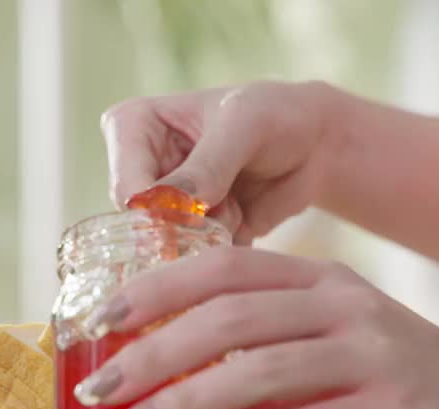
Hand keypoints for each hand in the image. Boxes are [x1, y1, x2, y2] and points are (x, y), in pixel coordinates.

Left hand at [73, 247, 438, 408]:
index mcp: (325, 279)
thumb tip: (179, 372)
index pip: (227, 266)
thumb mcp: (343, 335)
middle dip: (152, 351)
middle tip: (96, 387)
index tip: (99, 319)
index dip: (156, 288)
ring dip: (183, 401)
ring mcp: (373, 356)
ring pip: (259, 369)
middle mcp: (345, 305)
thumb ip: (275, 340)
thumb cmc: (410, 379)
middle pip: (230, 315)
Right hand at [100, 81, 338, 244]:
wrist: (312, 144)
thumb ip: (207, 165)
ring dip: (212, 236)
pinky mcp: (190, 235)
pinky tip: (243, 220)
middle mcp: (139, 170)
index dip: (158, 211)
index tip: (202, 210)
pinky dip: (226, 249)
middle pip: (142, 226)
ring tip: (238, 204)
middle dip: (190, 226)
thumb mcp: (244, 126)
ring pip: (171, 248)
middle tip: (229, 202)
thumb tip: (170, 205)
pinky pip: (197, 262)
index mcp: (131, 127)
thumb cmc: (274, 115)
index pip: (126, 187)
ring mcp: (163, 207)